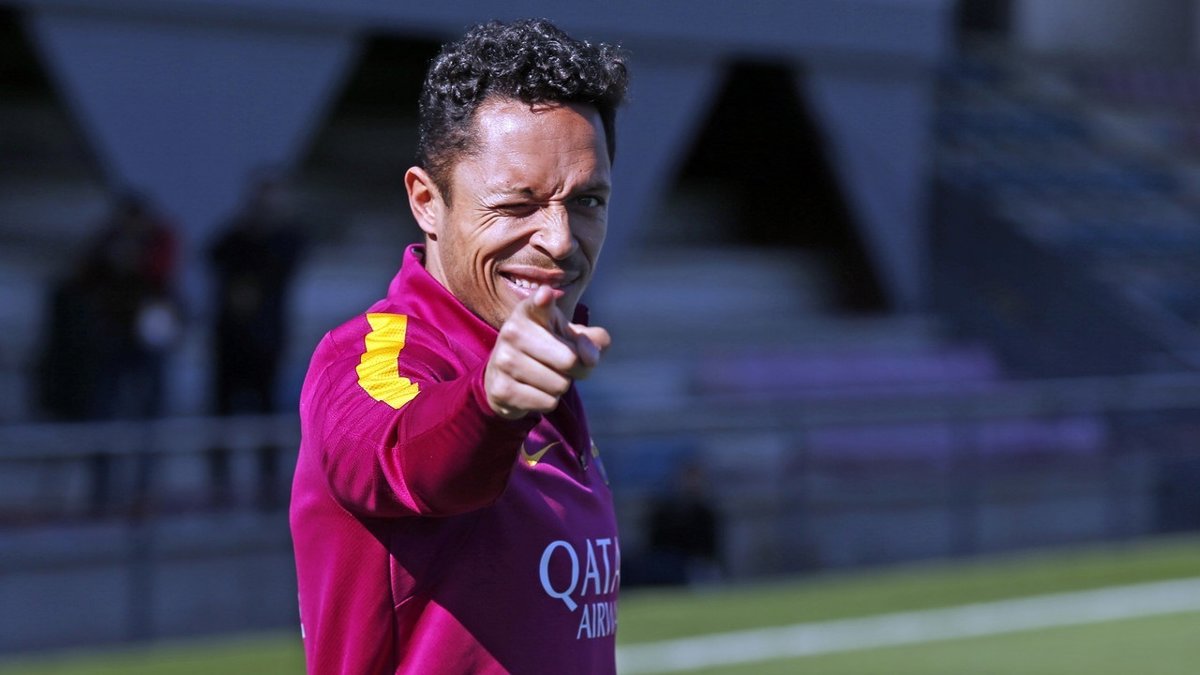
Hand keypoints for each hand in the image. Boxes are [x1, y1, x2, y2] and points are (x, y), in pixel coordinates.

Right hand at [484, 285, 610, 418]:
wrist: (504, 377)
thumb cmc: (547, 350)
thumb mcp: (571, 337)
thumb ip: (593, 341)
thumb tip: (590, 357)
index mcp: (530, 311)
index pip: (539, 303)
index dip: (544, 300)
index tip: (545, 295)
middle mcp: (512, 331)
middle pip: (570, 360)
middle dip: (578, 369)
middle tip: (563, 365)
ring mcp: (503, 360)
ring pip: (560, 385)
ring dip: (560, 386)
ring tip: (544, 376)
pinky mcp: (501, 389)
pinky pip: (547, 402)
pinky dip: (548, 401)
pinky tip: (532, 390)